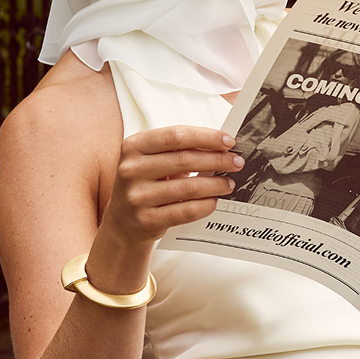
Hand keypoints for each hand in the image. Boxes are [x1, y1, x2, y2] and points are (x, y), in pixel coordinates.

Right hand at [102, 126, 245, 246]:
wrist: (123, 222)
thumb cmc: (146, 183)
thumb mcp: (153, 160)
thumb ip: (180, 151)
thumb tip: (222, 147)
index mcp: (134, 146)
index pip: (176, 135)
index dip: (206, 137)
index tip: (228, 141)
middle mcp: (131, 170)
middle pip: (185, 160)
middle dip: (217, 160)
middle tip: (236, 162)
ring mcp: (136, 196)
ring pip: (188, 187)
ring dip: (215, 184)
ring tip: (229, 183)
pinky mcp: (146, 220)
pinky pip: (185, 211)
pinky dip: (205, 205)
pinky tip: (215, 201)